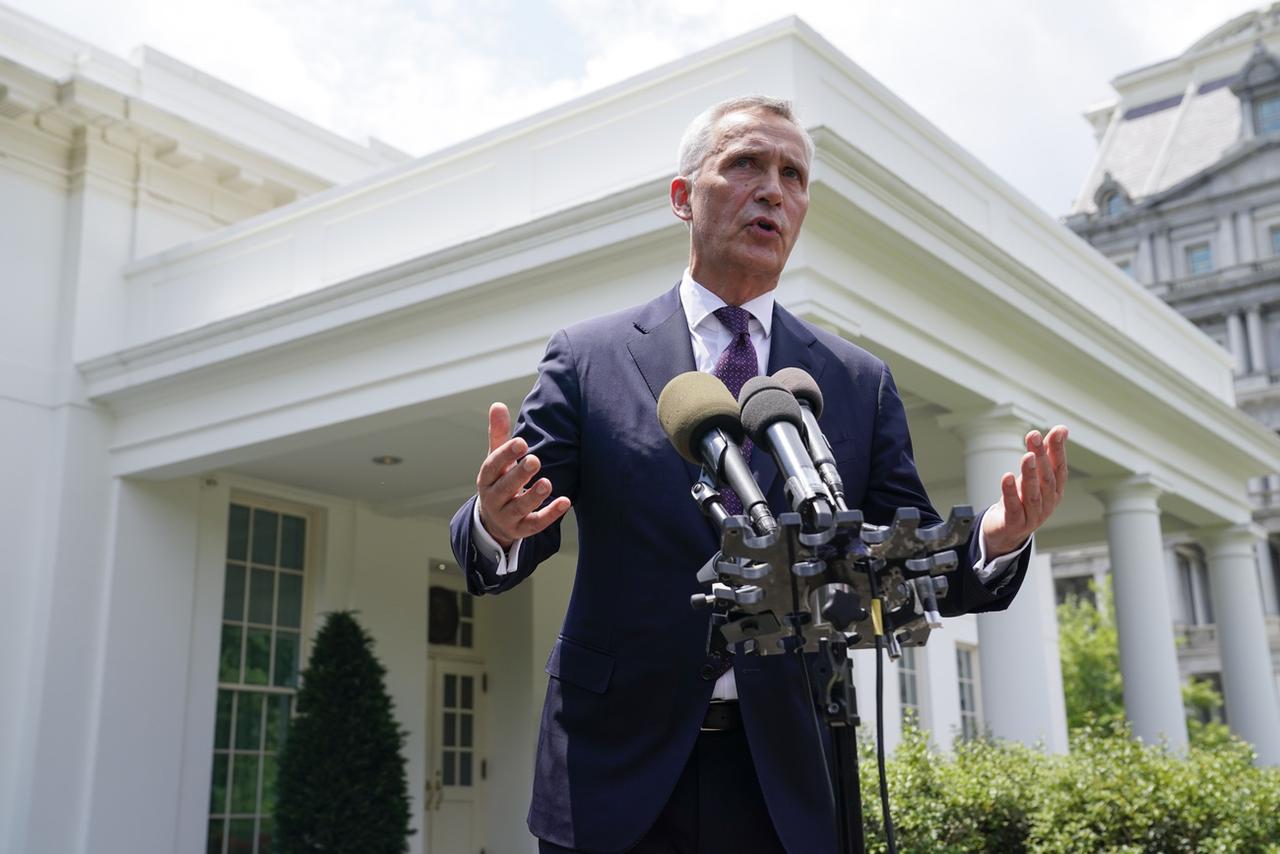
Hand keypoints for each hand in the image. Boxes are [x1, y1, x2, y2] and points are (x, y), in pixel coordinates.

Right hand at [476, 402, 570, 549]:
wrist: (494, 520)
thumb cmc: (499, 481)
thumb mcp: (496, 459)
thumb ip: (498, 434)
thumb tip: (497, 404)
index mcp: (486, 478)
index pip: (493, 465)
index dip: (506, 454)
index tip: (521, 442)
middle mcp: (493, 498)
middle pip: (505, 487)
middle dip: (519, 475)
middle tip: (535, 460)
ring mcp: (507, 516)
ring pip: (520, 507)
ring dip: (533, 496)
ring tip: (547, 483)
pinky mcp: (522, 529)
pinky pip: (536, 524)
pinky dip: (550, 514)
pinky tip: (565, 502)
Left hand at [980, 425, 1068, 557]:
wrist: (1007, 531)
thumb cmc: (1022, 499)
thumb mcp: (1034, 476)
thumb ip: (1046, 454)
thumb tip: (1062, 428)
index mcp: (1055, 490)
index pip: (1059, 468)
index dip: (1058, 450)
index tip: (1057, 431)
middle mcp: (1047, 503)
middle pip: (1046, 478)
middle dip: (1041, 456)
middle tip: (1034, 437)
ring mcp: (1033, 515)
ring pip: (1033, 493)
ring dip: (1030, 474)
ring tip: (1027, 456)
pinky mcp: (1015, 524)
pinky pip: (1014, 507)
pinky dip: (1010, 492)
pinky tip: (1007, 477)